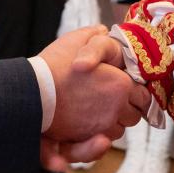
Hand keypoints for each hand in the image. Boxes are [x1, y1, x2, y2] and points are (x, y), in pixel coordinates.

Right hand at [39, 26, 147, 147]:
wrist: (30, 92)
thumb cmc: (52, 66)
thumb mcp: (74, 40)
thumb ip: (94, 35)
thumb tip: (102, 29)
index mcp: (120, 85)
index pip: (143, 95)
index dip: (134, 91)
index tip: (125, 88)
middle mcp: (116, 108)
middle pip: (133, 115)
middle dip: (125, 109)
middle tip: (111, 100)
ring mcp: (102, 126)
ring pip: (118, 130)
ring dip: (112, 122)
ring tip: (97, 111)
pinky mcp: (86, 140)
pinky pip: (102, 142)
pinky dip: (100, 137)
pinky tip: (91, 125)